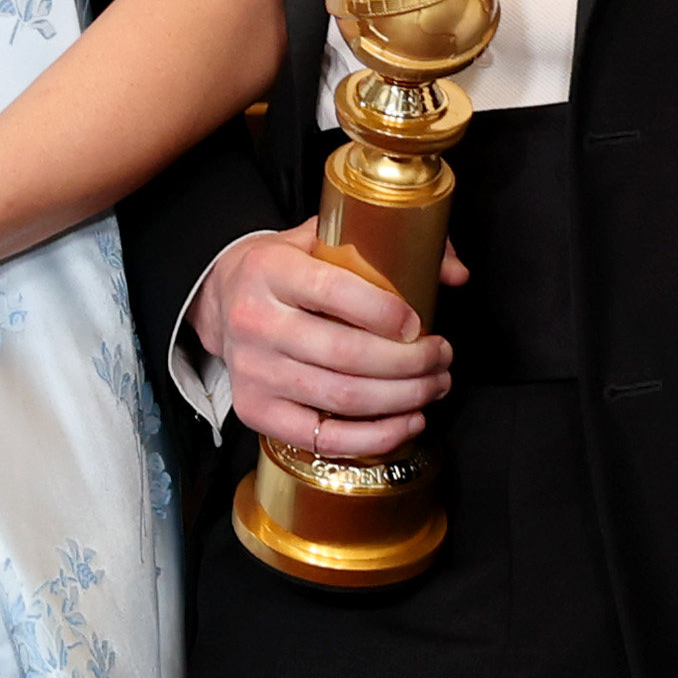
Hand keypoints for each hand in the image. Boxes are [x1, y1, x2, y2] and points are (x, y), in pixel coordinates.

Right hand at [192, 224, 461, 458]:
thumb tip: (455, 272)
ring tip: (434, 384)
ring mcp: (253, 372)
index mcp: (271, 270)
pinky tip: (408, 420)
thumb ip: (389, 246)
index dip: (387, 312)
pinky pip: (325, 438)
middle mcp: (254, 322)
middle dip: (411, 361)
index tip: (420, 322)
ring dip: (405, 397)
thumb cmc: (286, 271)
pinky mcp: (256, 411)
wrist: (222, 301)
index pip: (335, 292)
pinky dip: (376, 436)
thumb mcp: (322, 239)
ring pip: (344, 397)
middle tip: (441, 356)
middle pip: (347, 354)